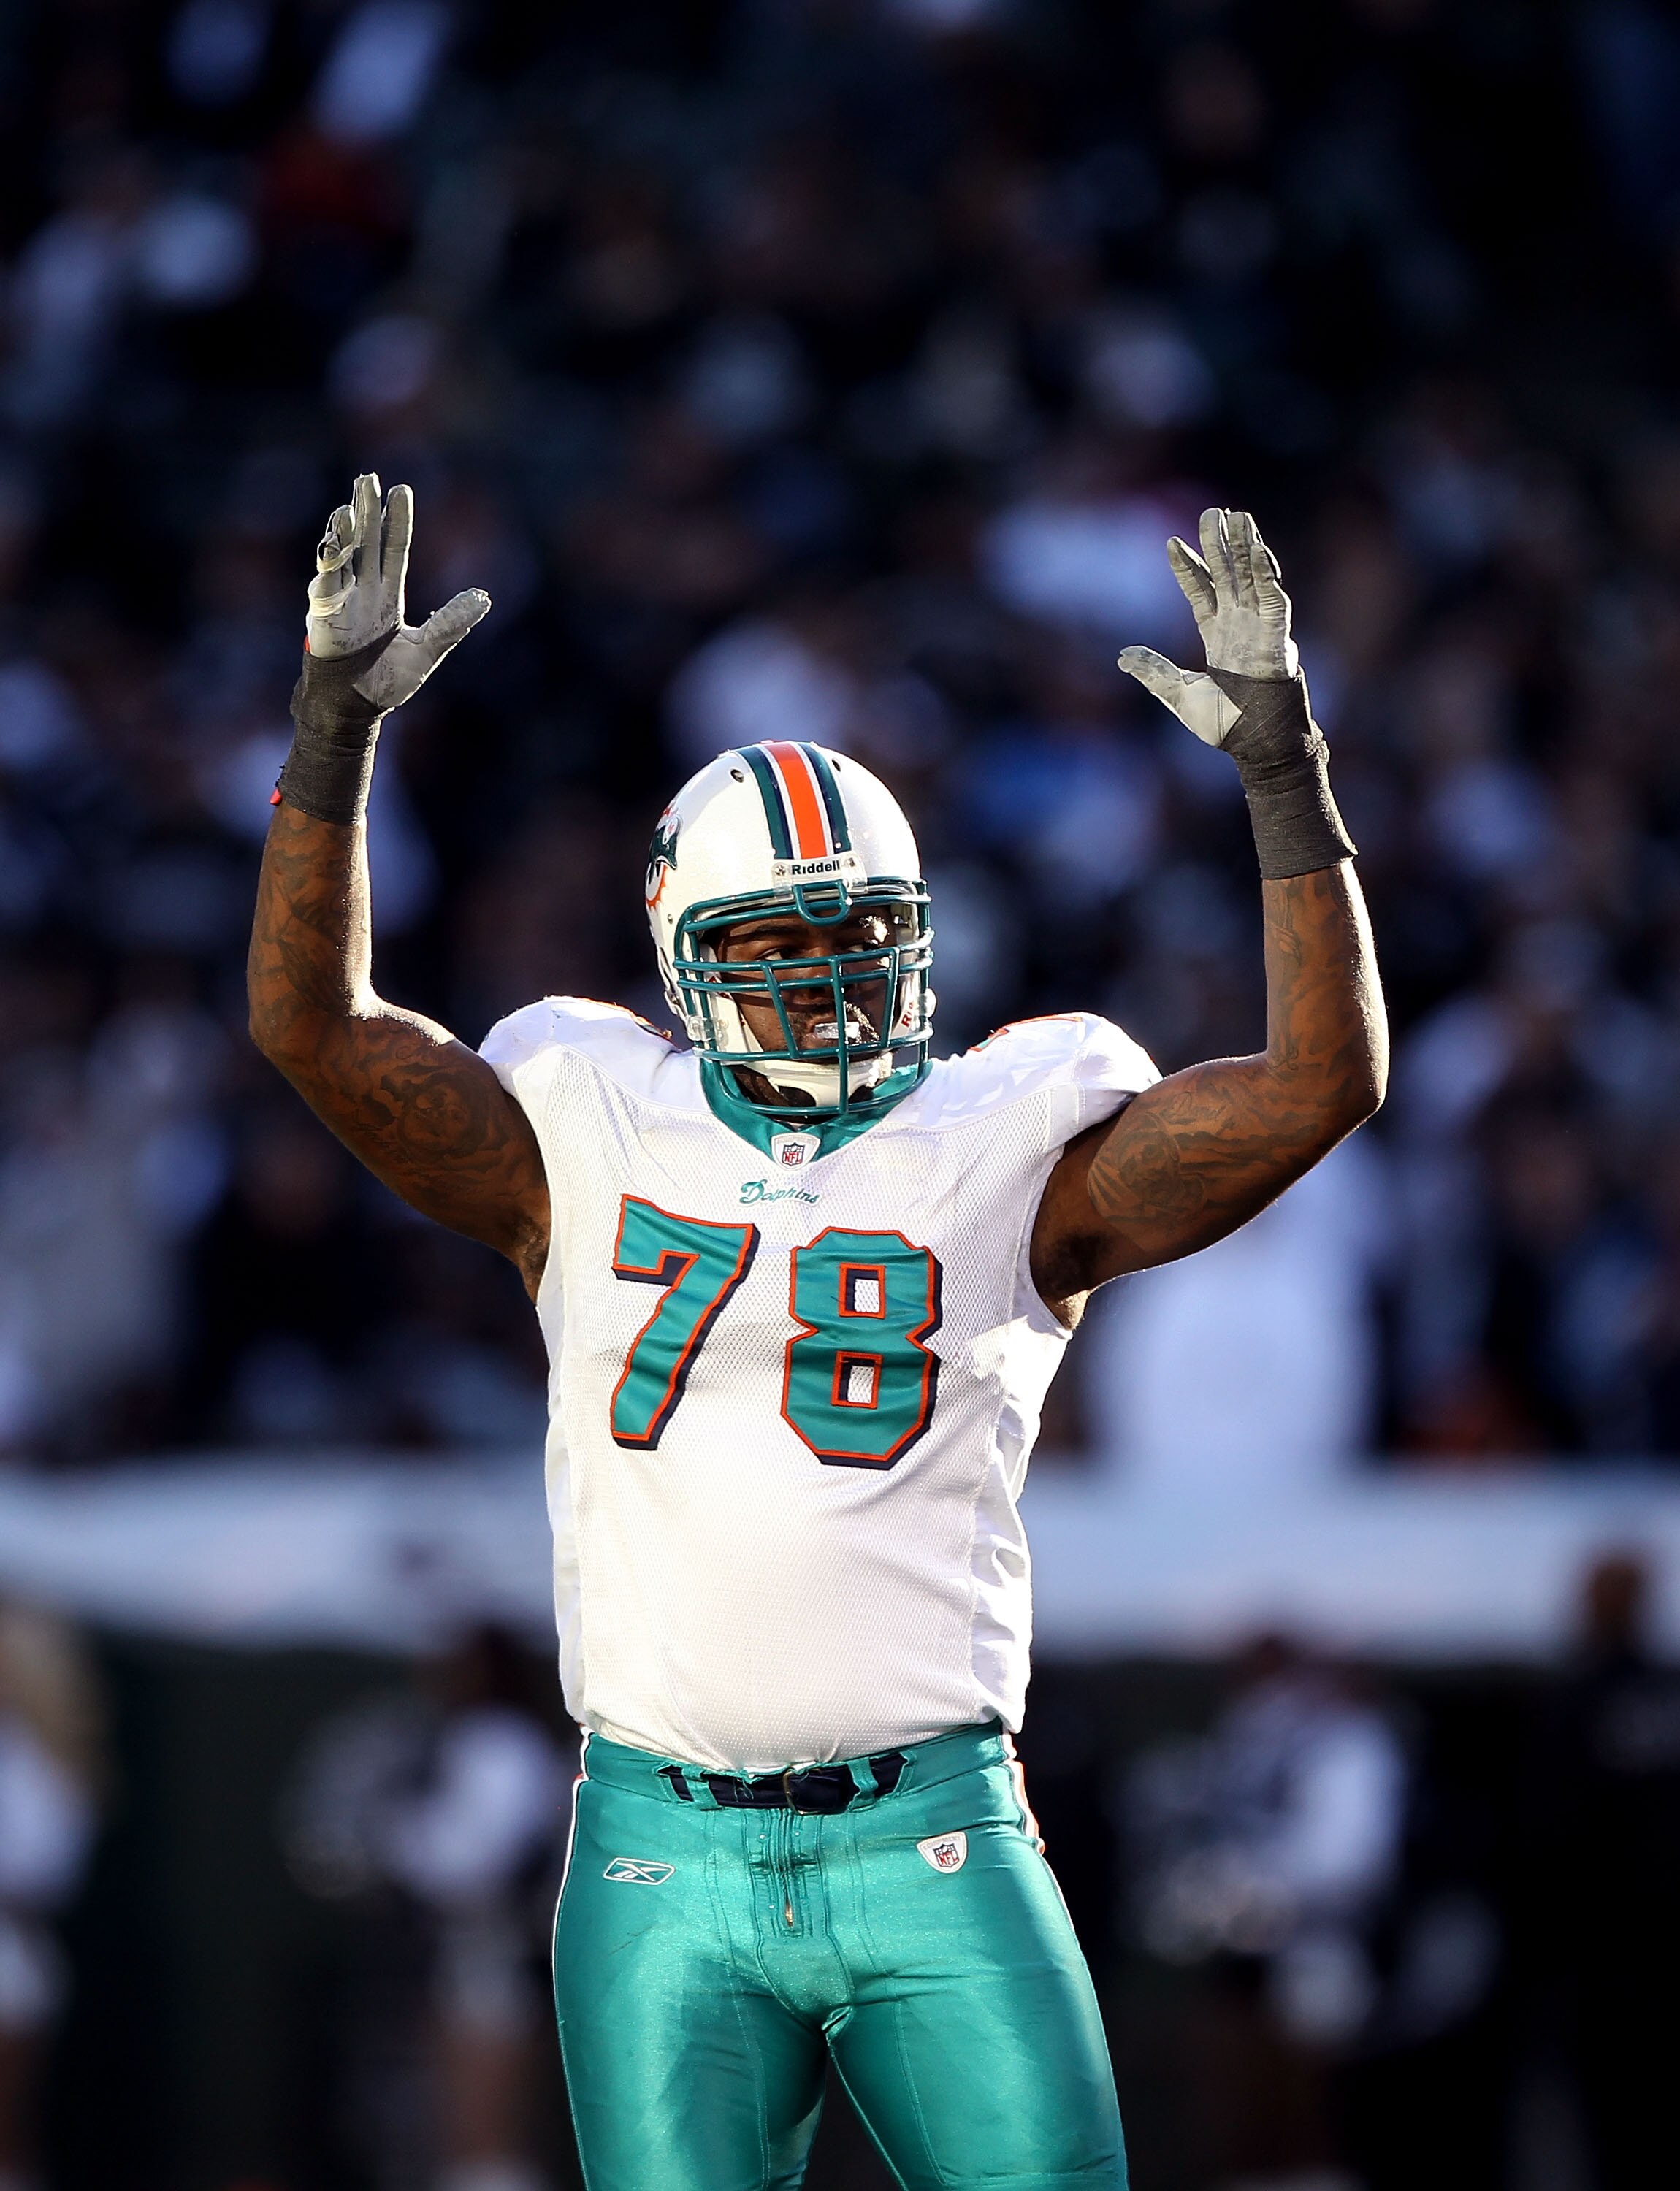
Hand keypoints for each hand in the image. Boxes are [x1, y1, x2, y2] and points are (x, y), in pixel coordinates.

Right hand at [306, 472, 490, 710]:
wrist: (356, 708)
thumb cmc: (386, 682)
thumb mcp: (427, 649)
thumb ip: (451, 623)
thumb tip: (485, 597)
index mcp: (387, 594)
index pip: (393, 548)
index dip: (397, 520)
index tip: (401, 490)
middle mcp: (362, 589)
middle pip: (365, 540)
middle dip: (366, 509)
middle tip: (368, 478)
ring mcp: (340, 598)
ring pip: (341, 554)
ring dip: (344, 529)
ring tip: (351, 505)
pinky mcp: (322, 613)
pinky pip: (325, 583)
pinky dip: (329, 562)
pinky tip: (334, 541)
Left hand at [1118, 506, 1297, 746]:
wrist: (1255, 748)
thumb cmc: (1225, 725)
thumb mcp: (1178, 695)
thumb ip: (1154, 672)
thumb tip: (1122, 657)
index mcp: (1218, 637)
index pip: (1201, 591)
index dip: (1187, 567)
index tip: (1170, 542)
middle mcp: (1240, 626)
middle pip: (1228, 574)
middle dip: (1219, 543)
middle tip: (1211, 511)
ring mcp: (1261, 630)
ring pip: (1253, 578)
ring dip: (1246, 547)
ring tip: (1238, 516)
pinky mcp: (1278, 640)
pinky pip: (1274, 601)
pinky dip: (1266, 576)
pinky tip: (1258, 550)